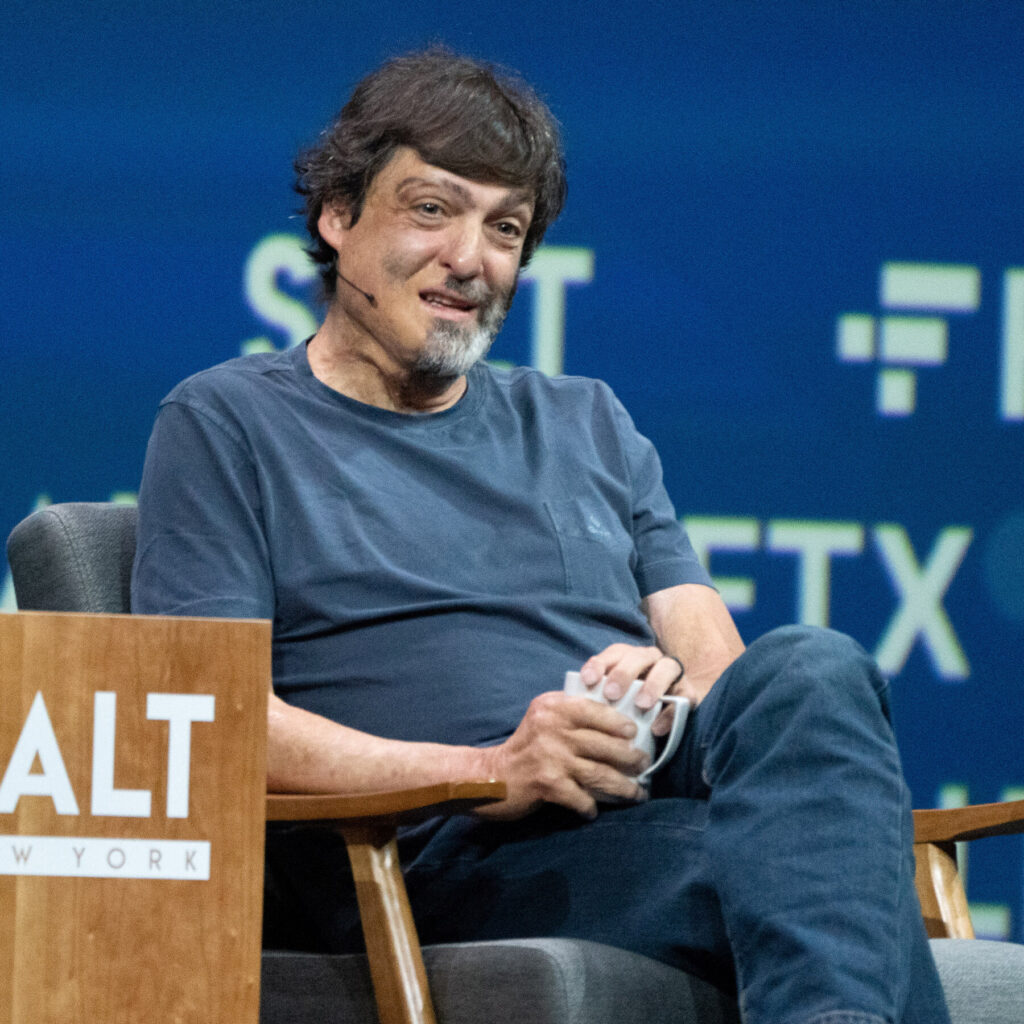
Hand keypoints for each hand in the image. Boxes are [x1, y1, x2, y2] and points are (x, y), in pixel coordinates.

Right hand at [477, 690, 651, 820]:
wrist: (489, 777)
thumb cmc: (525, 747)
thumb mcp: (543, 718)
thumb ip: (570, 713)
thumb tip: (616, 721)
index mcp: (553, 706)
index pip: (595, 709)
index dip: (619, 722)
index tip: (634, 734)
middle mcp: (552, 728)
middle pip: (605, 743)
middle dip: (630, 758)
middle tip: (644, 765)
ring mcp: (551, 757)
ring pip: (600, 773)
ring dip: (623, 787)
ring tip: (636, 793)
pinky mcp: (548, 784)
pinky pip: (583, 798)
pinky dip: (591, 806)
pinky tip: (594, 810)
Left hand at [578, 643, 685, 736]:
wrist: (666, 716)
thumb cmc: (628, 707)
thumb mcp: (612, 698)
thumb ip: (596, 697)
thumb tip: (570, 706)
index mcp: (629, 657)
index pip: (614, 653)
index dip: (600, 663)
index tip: (587, 680)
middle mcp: (651, 660)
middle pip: (638, 656)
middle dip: (623, 673)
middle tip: (611, 693)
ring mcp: (672, 675)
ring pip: (667, 667)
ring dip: (652, 685)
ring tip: (641, 704)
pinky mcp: (688, 694)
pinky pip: (684, 699)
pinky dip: (670, 713)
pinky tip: (657, 728)